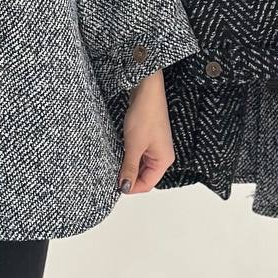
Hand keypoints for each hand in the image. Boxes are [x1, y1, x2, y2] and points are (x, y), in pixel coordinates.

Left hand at [116, 70, 174, 194]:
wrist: (146, 90)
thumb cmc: (145, 114)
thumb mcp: (134, 145)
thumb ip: (129, 168)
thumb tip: (125, 186)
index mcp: (164, 160)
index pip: (147, 184)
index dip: (131, 186)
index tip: (116, 184)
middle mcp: (163, 155)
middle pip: (145, 176)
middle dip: (130, 176)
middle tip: (114, 172)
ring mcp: (156, 147)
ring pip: (141, 165)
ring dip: (129, 165)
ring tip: (117, 160)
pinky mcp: (149, 139)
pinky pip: (140, 155)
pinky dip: (130, 156)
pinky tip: (122, 151)